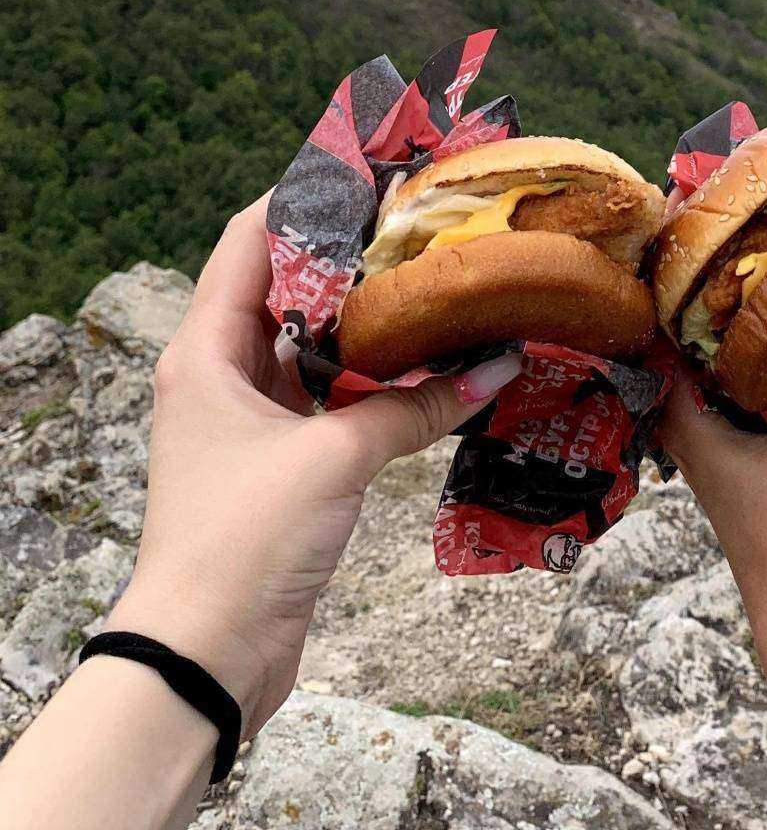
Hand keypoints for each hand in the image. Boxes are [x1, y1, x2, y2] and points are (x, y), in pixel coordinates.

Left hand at [109, 195, 477, 732]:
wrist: (205, 657)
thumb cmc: (245, 540)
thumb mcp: (336, 459)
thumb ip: (416, 407)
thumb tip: (498, 364)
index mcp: (205, 352)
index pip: (249, 241)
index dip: (305, 199)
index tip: (372, 173)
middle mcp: (219, 376)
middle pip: (287, 290)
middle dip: (353, 261)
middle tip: (424, 230)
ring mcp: (247, 424)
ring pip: (314, 350)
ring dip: (369, 328)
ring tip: (438, 290)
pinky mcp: (277, 467)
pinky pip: (330, 404)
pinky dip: (375, 386)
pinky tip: (431, 373)